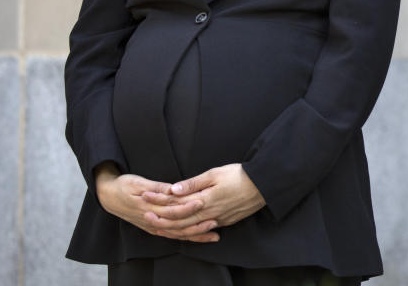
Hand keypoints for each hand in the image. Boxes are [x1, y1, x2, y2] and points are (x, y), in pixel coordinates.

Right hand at [93, 162, 218, 242]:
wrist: (108, 196)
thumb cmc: (124, 186)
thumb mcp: (138, 183)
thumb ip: (156, 188)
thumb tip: (171, 189)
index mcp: (149, 207)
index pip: (171, 209)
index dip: (186, 206)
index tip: (201, 201)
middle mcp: (152, 220)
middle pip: (177, 225)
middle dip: (196, 224)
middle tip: (214, 220)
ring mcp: (153, 226)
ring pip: (177, 234)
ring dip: (195, 235)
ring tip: (213, 234)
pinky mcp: (154, 228)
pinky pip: (172, 236)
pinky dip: (186, 238)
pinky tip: (199, 238)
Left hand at [140, 164, 264, 234]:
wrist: (263, 186)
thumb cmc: (239, 175)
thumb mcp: (215, 173)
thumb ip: (193, 183)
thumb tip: (173, 189)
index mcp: (204, 199)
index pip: (176, 202)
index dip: (159, 200)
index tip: (145, 195)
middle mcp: (208, 213)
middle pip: (179, 220)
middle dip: (160, 218)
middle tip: (144, 215)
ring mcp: (217, 220)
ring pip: (190, 229)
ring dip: (173, 228)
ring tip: (159, 226)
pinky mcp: (225, 222)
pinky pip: (203, 231)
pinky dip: (190, 232)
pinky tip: (184, 231)